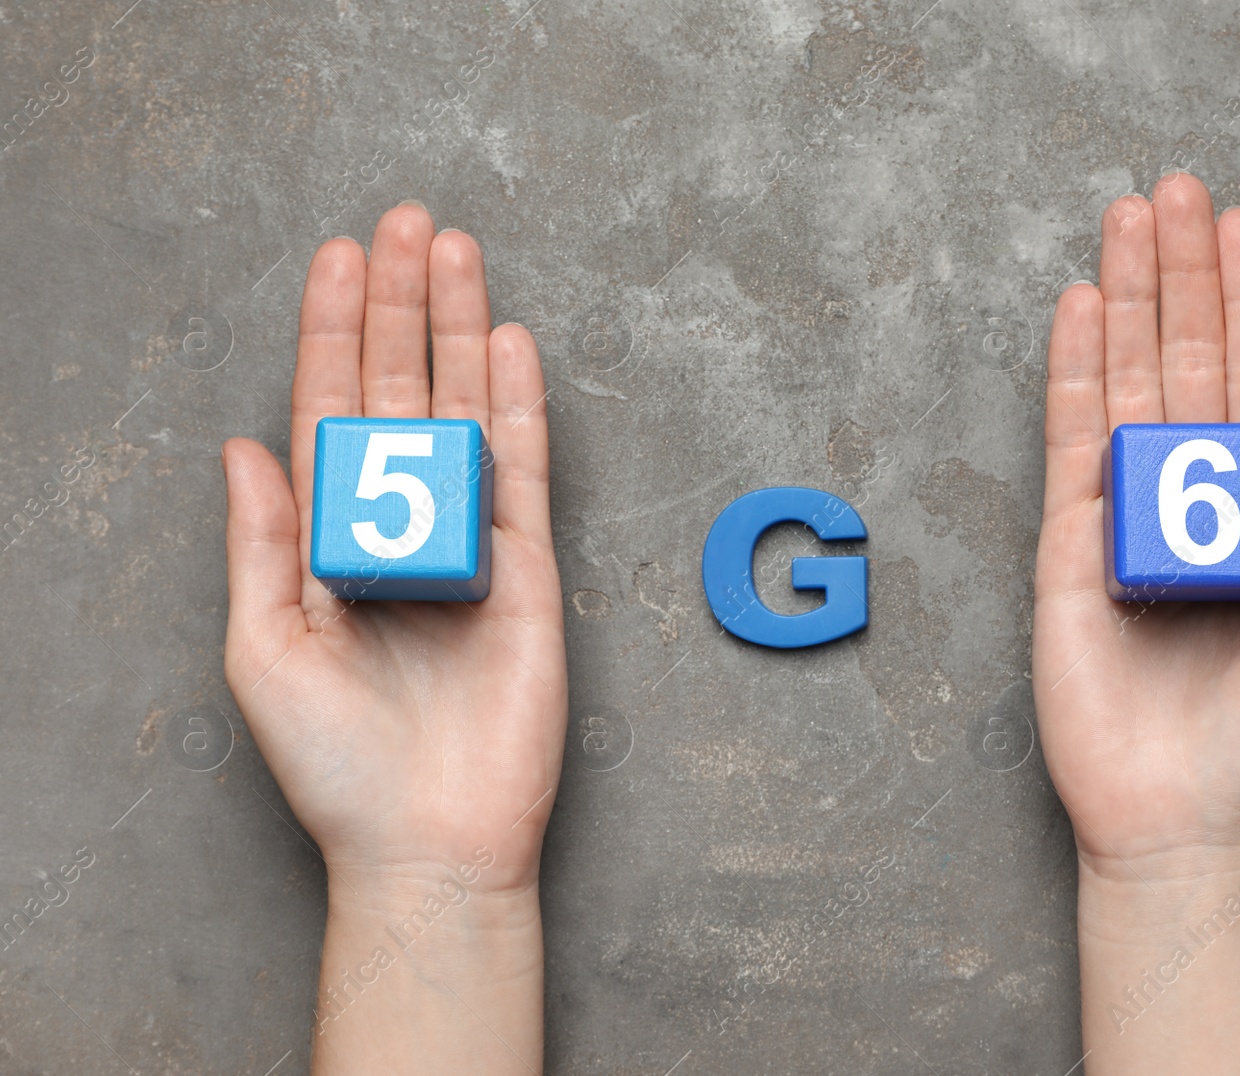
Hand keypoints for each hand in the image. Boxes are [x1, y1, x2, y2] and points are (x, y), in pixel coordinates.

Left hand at [221, 202, 565, 891]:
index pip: (331, 413)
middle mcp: (401, 526)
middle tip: (405, 222)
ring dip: (460, 331)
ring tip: (455, 252)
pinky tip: (510, 344)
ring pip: (465, 412)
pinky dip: (520, 405)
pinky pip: (525, 470)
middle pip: (401, 392)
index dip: (331, 334)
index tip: (336, 258)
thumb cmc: (336, 763)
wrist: (431, 838)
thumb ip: (261, 541)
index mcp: (329, 541)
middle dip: (399, 306)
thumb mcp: (262, 648)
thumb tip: (242, 445)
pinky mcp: (528, 568)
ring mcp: (469, 542)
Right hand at [1033, 172, 1239, 870]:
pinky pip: (1068, 441)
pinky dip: (1070, 374)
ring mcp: (1126, 513)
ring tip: (1125, 223)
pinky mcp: (1068, 544)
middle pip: (1186, 360)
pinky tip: (1076, 313)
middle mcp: (1194, 496)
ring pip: (1125, 383)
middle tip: (1175, 193)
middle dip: (1182, 275)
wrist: (1180, 813)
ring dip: (1125, 301)